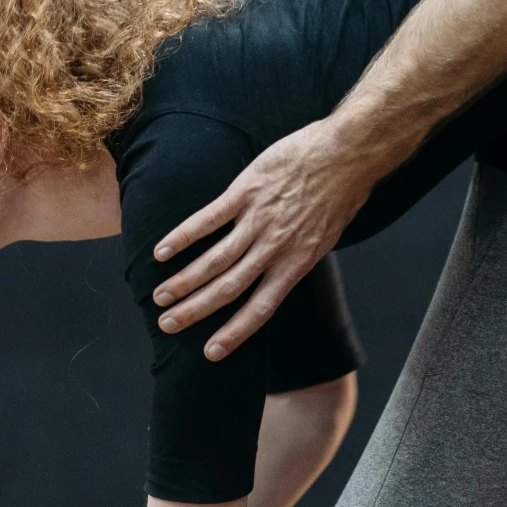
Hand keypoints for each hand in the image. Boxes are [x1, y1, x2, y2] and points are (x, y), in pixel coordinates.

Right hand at [150, 122, 373, 359]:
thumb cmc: (340, 194)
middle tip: (167, 326)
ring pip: (214, 259)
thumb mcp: (326, 237)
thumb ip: (297, 256)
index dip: (235, 332)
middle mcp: (275, 247)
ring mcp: (259, 220)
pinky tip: (162, 251)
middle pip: (228, 289)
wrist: (347, 154)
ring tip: (160, 297)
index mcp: (297, 263)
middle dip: (196, 311)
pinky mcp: (246, 192)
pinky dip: (183, 236)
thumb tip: (277, 271)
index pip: (261, 308)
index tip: (211, 353)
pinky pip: (209, 219)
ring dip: (184, 281)